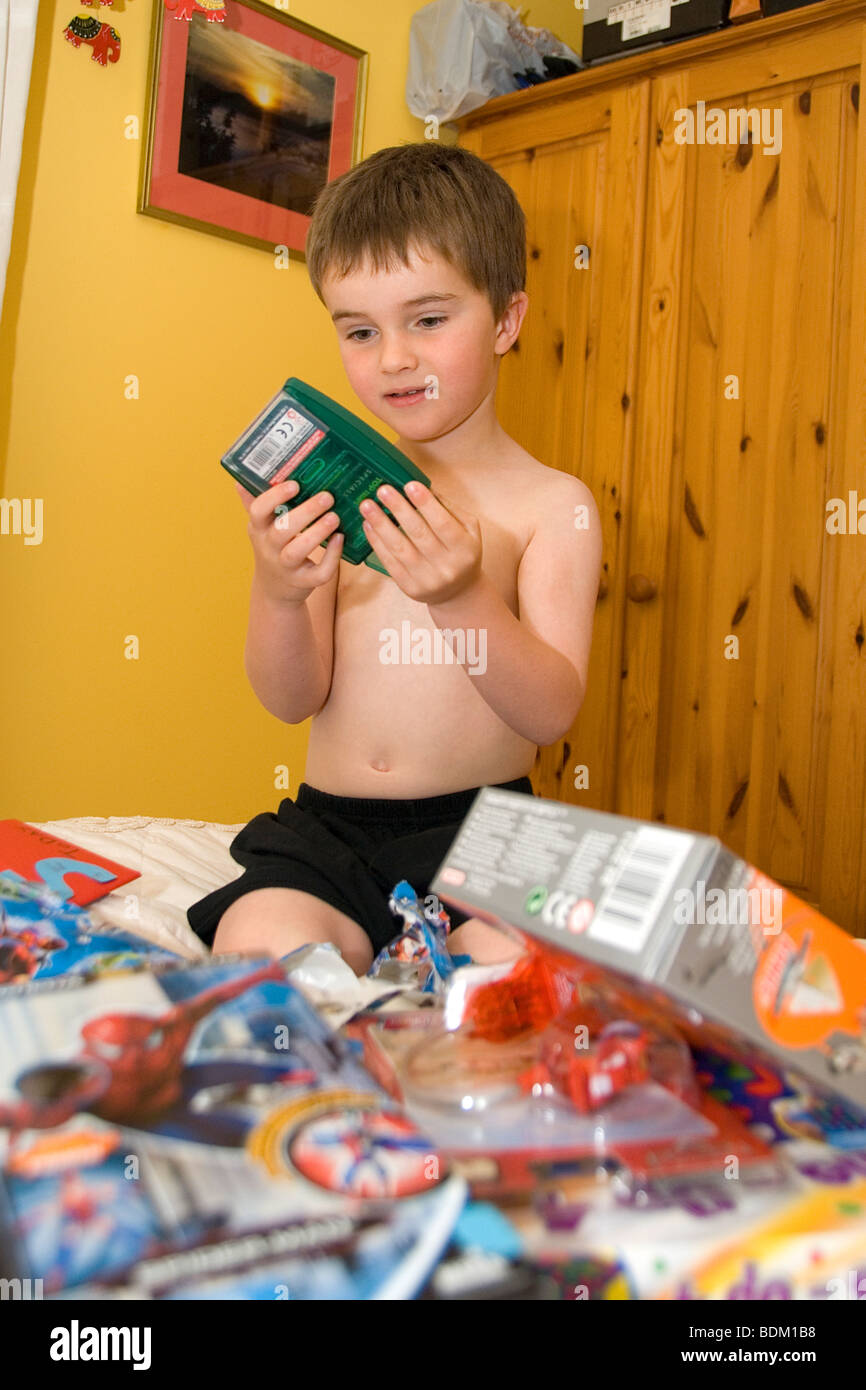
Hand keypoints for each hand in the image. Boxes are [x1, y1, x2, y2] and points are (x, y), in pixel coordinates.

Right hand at [237, 478, 342, 604]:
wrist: (274, 590)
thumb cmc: (272, 549)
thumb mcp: (260, 528)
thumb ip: (254, 503)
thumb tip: (241, 479)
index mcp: (258, 529)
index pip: (258, 511)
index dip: (275, 497)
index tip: (295, 484)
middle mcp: (269, 548)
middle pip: (281, 530)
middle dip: (305, 512)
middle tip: (327, 497)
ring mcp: (286, 567)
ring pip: (297, 551)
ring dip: (317, 532)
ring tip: (334, 517)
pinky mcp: (304, 582)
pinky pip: (319, 573)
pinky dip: (331, 557)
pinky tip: (340, 539)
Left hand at [358, 481, 482, 604]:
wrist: (458, 592)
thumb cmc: (461, 552)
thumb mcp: (468, 530)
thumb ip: (448, 508)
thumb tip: (423, 487)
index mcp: (464, 549)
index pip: (443, 523)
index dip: (426, 504)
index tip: (409, 485)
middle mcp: (447, 566)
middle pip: (418, 534)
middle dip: (399, 509)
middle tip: (382, 490)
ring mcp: (427, 579)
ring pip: (400, 549)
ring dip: (381, 525)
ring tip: (367, 506)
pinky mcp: (410, 588)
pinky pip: (390, 563)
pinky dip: (377, 543)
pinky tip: (369, 526)